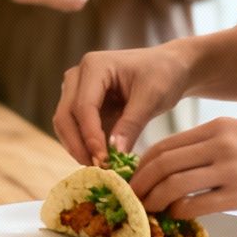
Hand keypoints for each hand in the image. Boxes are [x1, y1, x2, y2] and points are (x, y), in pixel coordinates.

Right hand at [52, 43, 196, 163]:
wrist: (170, 68)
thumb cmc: (164, 75)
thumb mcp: (152, 98)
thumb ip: (131, 124)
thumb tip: (115, 153)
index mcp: (94, 66)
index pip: (83, 107)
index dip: (90, 136)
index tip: (103, 161)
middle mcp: (78, 76)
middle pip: (65, 116)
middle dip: (78, 145)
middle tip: (97, 170)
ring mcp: (76, 90)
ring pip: (65, 124)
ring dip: (78, 147)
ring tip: (99, 168)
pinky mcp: (81, 104)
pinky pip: (75, 128)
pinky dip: (84, 145)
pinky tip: (100, 160)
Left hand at [131, 118, 236, 219]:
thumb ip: (208, 146)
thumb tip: (173, 165)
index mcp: (217, 128)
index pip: (165, 145)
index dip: (142, 165)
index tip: (133, 179)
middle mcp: (220, 145)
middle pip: (163, 164)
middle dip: (140, 184)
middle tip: (131, 198)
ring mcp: (231, 170)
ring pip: (175, 185)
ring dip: (155, 200)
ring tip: (149, 210)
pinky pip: (198, 205)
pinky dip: (180, 212)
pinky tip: (177, 216)